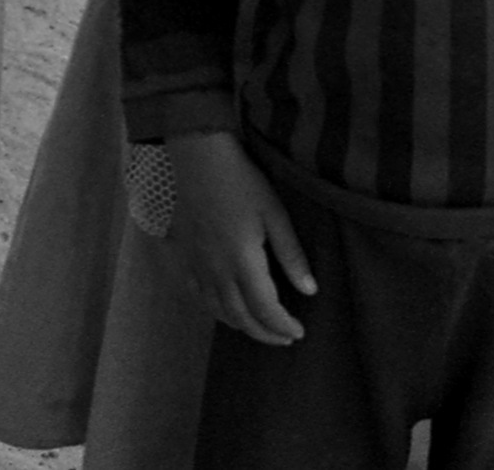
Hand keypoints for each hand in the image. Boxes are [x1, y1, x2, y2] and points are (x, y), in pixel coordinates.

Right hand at [161, 132, 313, 344]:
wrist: (193, 156)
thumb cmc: (238, 180)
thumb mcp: (274, 213)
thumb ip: (291, 254)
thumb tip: (310, 289)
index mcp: (243, 262)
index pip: (266, 309)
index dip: (283, 326)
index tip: (299, 331)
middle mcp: (217, 271)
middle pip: (242, 317)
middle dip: (265, 333)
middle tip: (284, 337)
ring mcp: (196, 264)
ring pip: (218, 310)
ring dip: (241, 325)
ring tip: (259, 327)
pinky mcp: (183, 255)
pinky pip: (197, 294)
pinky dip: (214, 309)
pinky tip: (223, 308)